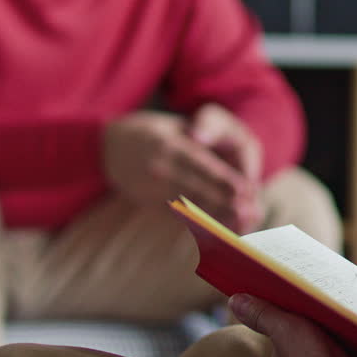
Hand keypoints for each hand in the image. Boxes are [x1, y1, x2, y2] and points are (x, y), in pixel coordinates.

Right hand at [102, 109, 257, 230]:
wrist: (105, 146)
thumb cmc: (149, 130)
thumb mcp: (174, 124)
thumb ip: (199, 136)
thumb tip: (219, 152)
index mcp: (168, 145)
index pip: (201, 165)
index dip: (225, 180)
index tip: (247, 190)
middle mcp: (158, 169)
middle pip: (197, 189)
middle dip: (226, 203)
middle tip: (251, 213)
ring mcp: (151, 189)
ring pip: (189, 206)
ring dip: (217, 218)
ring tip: (240, 225)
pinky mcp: (149, 203)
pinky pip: (177, 216)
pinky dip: (199, 224)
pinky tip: (218, 232)